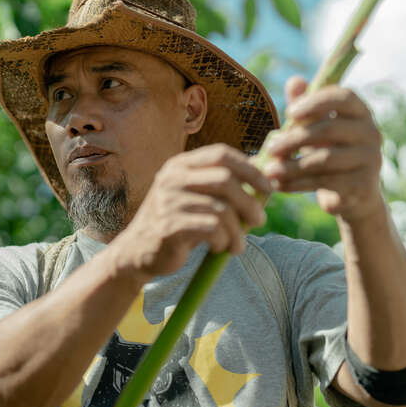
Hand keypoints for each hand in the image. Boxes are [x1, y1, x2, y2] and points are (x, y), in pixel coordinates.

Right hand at [110, 143, 270, 282]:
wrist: (137, 252)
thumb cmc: (175, 223)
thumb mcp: (195, 197)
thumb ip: (221, 186)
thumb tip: (263, 175)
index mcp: (180, 165)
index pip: (222, 154)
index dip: (250, 169)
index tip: (268, 188)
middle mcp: (172, 178)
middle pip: (225, 180)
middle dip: (249, 202)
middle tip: (260, 221)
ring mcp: (168, 201)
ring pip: (221, 209)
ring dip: (238, 231)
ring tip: (238, 245)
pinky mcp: (169, 226)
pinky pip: (211, 229)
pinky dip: (223, 240)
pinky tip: (220, 248)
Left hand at [262, 76, 385, 223]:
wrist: (352, 195)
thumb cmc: (329, 152)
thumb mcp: (315, 128)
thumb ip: (305, 107)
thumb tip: (294, 81)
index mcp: (360, 112)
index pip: (343, 97)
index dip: (316, 102)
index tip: (289, 112)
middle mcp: (371, 133)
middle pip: (329, 129)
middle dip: (294, 139)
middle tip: (270, 148)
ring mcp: (370, 160)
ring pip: (325, 159)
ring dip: (292, 165)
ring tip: (269, 170)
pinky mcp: (362, 185)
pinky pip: (325, 182)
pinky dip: (297, 184)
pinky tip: (279, 186)